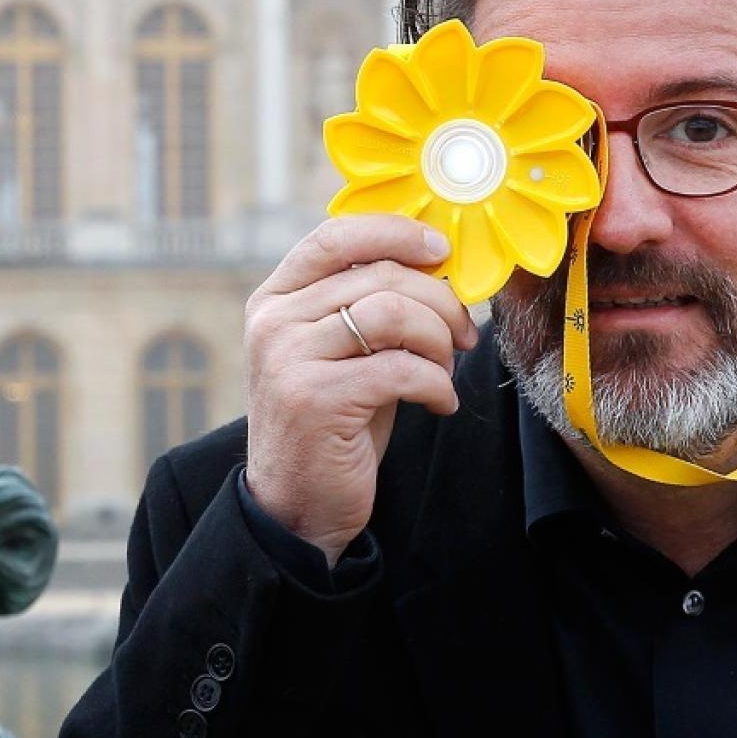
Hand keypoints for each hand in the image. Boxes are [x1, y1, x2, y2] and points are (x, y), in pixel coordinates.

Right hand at [243, 214, 477, 564]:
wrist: (298, 505)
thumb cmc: (334, 423)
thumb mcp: (343, 352)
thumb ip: (369, 305)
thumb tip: (438, 265)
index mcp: (275, 299)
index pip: (335, 236)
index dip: (395, 232)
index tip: (441, 249)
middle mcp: (273, 322)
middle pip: (378, 275)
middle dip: (439, 301)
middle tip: (463, 334)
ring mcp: (287, 358)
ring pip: (392, 313)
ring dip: (437, 340)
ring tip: (444, 370)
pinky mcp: (314, 399)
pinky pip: (400, 368)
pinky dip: (435, 384)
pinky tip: (438, 403)